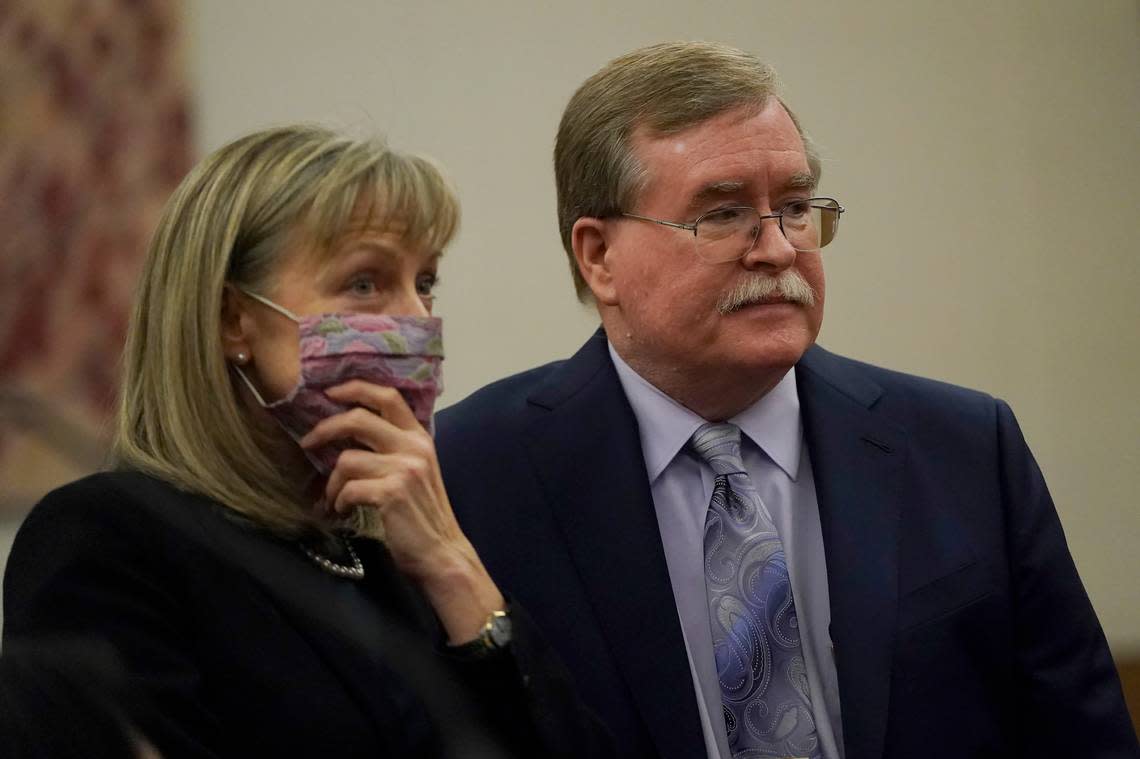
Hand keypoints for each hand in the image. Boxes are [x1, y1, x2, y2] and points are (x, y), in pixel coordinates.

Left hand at [299, 380, 503, 642]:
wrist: (441, 553)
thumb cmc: (422, 516)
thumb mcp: (416, 472)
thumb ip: (394, 449)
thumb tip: (348, 434)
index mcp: (420, 438)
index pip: (388, 397)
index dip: (356, 388)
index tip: (331, 393)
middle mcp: (414, 447)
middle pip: (358, 419)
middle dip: (325, 429)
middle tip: (308, 443)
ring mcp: (405, 469)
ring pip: (347, 460)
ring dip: (332, 482)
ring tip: (336, 498)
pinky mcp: (392, 492)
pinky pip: (349, 488)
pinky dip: (339, 501)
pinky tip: (343, 511)